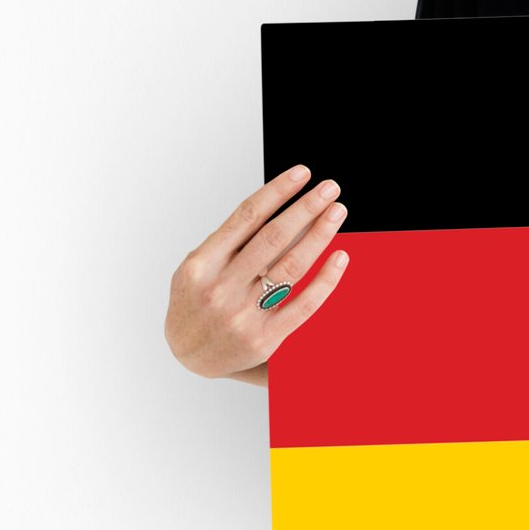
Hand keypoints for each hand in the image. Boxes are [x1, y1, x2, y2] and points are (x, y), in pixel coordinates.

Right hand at [164, 165, 350, 378]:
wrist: (187, 356)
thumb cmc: (195, 302)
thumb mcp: (194, 267)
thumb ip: (225, 241)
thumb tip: (271, 203)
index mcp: (202, 264)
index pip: (246, 217)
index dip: (277, 192)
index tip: (302, 173)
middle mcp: (221, 288)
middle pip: (273, 237)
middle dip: (305, 208)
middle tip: (330, 188)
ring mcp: (243, 314)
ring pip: (292, 266)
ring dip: (319, 235)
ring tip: (337, 212)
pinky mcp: (265, 338)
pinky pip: (304, 305)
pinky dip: (326, 280)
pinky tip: (341, 257)